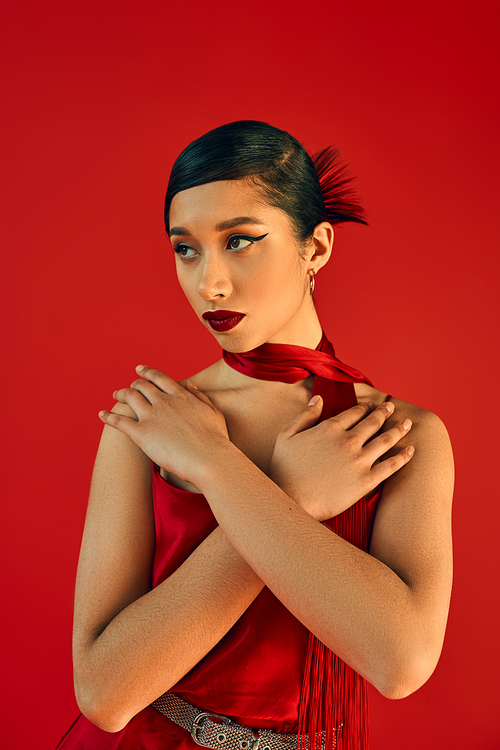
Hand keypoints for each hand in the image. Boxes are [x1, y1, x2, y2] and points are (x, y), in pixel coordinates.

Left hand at [99, 366, 229, 483]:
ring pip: (129, 397)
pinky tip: (101, 415)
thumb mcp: (213, 412)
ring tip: (115, 396)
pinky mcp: (141, 433)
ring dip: (120, 394)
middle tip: (128, 388)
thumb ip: (201, 397)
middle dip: (133, 384)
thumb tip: (190, 385)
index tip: (140, 370)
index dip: (147, 372)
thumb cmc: (216, 440)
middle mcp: (164, 401)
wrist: (210, 459)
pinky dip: (108, 416)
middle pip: (142, 386)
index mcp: (180, 396)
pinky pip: (120, 421)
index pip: (160, 378)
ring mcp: (151, 416)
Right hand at [268, 398, 413, 520]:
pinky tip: (410, 450)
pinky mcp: (366, 481)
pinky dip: (402, 457)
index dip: (364, 407)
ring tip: (407, 423)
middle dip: (384, 412)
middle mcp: (348, 440)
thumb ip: (305, 415)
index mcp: (330, 428)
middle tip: (391, 407)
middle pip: (372, 422)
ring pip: (385, 440)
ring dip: (398, 429)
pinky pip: (390, 466)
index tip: (371, 405)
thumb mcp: (287, 435)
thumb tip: (318, 398)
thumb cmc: (283, 469)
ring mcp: (359, 460)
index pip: (354, 413)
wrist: (291, 499)